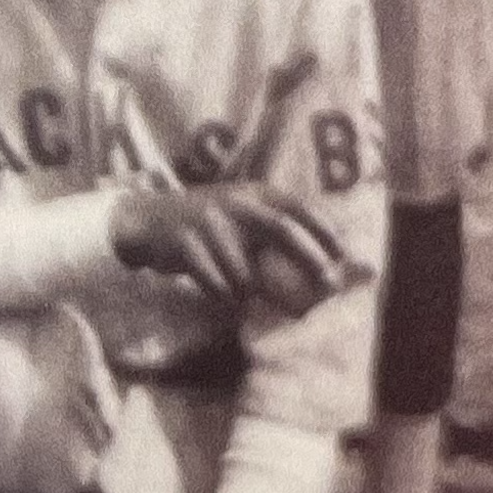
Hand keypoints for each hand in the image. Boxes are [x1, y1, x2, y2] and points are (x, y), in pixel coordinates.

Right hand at [110, 182, 351, 312]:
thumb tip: (326, 267)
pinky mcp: (185, 244)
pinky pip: (215, 284)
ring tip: (248, 299)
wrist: (150, 221)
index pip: (297, 207)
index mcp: (255, 193)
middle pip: (281, 229)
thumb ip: (276, 231)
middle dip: (308, 258)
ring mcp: (209, 221)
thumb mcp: (243, 214)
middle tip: (326, 285)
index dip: (324, 229)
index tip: (343, 254)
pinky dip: (224, 296)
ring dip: (251, 292)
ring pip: (244, 272)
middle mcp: (236, 202)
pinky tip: (223, 297)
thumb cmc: (211, 225)